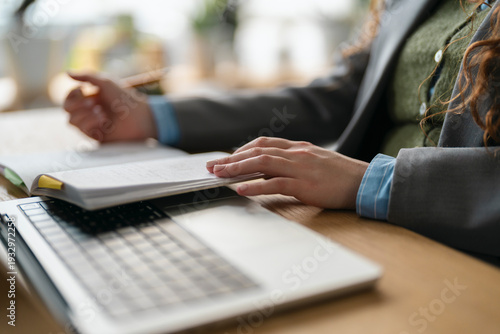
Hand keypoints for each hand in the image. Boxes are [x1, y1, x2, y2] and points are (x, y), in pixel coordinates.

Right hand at [63, 73, 156, 141]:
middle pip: (67, 108)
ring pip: (71, 120)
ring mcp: (91, 124)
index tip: (83, 89)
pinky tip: (103, 120)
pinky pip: (81, 129)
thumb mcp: (106, 83)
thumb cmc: (126, 99)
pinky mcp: (95, 136)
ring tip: (101, 112)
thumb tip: (66, 72)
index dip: (72, 93)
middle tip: (93, 102)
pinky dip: (90, 122)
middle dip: (77, 104)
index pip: (70, 97)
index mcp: (90, 98)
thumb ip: (87, 76)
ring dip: (84, 114)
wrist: (140, 117)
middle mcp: (88, 111)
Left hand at [206, 137, 368, 208]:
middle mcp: (296, 153)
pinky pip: (275, 183)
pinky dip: (255, 186)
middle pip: (257, 151)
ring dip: (237, 168)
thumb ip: (292, 163)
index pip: (263, 144)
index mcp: (298, 147)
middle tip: (212, 166)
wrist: (366, 182)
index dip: (241, 150)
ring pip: (262, 163)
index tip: (226, 158)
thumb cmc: (340, 175)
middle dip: (232, 158)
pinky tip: (241, 189)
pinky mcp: (304, 185)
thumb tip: (268, 171)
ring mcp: (300, 167)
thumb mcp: (314, 162)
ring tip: (219, 175)